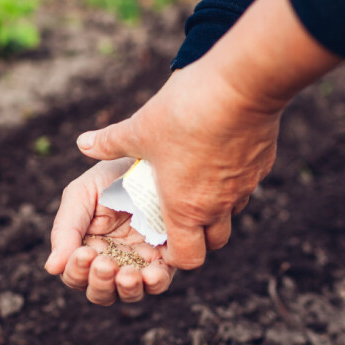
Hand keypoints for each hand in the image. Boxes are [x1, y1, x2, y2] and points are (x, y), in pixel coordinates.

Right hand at [45, 159, 176, 305]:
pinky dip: (155, 283)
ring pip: (128, 294)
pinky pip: (160, 282)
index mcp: (86, 246)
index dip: (77, 271)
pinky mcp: (167, 258)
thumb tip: (51, 269)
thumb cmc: (111, 176)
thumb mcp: (81, 196)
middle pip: (100, 292)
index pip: (76, 275)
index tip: (85, 253)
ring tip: (128, 275)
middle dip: (100, 283)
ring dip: (126, 289)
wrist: (150, 157)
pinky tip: (152, 273)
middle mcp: (112, 260)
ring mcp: (139, 261)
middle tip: (105, 264)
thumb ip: (65, 231)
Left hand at [74, 0, 339, 270]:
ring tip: (195, 181)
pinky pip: (246, 184)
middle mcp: (219, 206)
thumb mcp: (140, 129)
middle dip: (197, 237)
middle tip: (178, 214)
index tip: (161, 240)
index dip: (174, 256)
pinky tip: (217, 154)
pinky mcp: (261, 165)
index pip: (187, 259)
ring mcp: (244, 187)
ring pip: (231, 213)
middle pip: (213, 243)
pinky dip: (232, 180)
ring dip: (216, 207)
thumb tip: (83, 144)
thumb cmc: (185, 113)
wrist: (242, 85)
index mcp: (185, 208)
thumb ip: (110, 142)